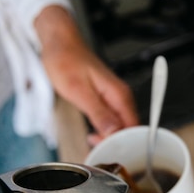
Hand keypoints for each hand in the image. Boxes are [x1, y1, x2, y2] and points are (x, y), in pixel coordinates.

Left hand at [35, 5, 138, 145]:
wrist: (60, 43)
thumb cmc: (66, 61)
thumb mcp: (79, 91)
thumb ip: (98, 113)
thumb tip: (113, 132)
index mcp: (119, 95)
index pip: (133, 128)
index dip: (122, 143)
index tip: (105, 149)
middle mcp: (121, 97)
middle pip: (129, 129)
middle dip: (116, 143)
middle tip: (96, 149)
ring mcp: (115, 98)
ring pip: (121, 126)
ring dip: (110, 138)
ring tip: (94, 144)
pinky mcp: (107, 99)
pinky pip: (113, 120)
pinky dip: (106, 130)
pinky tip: (95, 135)